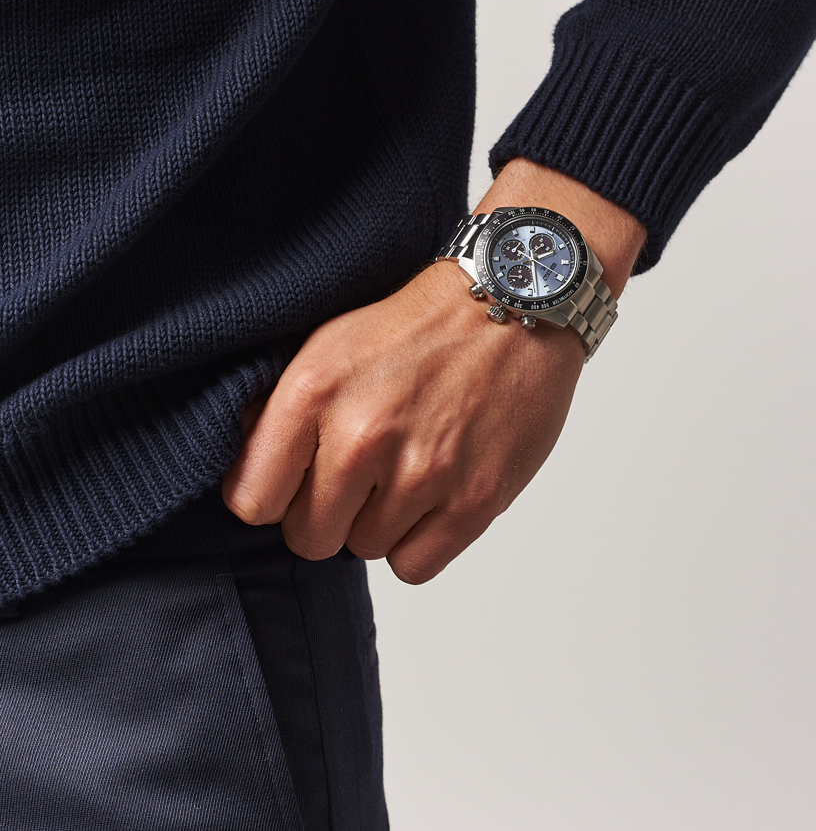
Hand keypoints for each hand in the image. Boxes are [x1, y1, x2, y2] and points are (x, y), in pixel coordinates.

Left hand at [223, 158, 645, 583]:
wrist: (513, 304)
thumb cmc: (422, 325)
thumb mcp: (329, 343)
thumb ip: (280, 408)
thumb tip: (246, 466)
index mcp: (313, 391)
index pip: (251, 501)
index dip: (270, 496)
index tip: (290, 484)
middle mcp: (360, 436)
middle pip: (307, 537)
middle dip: (326, 513)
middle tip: (359, 474)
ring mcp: (420, 473)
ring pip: (364, 549)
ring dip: (378, 520)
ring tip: (406, 467)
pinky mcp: (473, 501)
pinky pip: (413, 566)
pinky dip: (419, 541)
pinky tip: (431, 497)